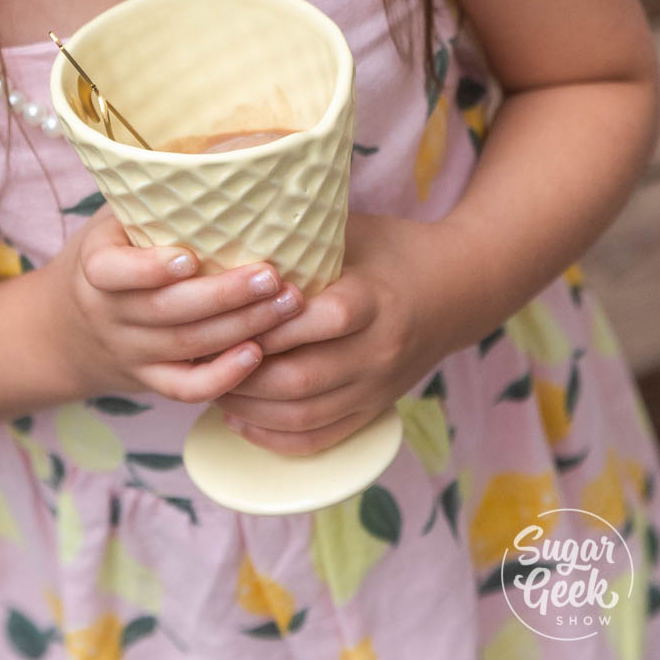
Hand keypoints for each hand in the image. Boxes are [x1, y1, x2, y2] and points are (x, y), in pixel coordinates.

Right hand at [47, 206, 307, 402]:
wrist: (66, 326)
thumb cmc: (112, 251)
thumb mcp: (116, 217)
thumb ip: (157, 196)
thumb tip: (230, 148)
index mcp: (95, 266)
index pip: (111, 272)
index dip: (148, 269)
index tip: (189, 256)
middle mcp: (109, 314)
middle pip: (166, 312)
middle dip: (224, 295)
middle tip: (273, 275)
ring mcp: (129, 352)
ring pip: (186, 347)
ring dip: (241, 327)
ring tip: (288, 304)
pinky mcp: (149, 381)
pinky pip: (185, 388)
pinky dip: (222, 378)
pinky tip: (258, 355)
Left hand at [215, 210, 459, 453]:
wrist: (458, 288)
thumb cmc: (391, 249)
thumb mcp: (352, 230)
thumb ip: (301, 234)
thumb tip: (230, 220)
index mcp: (372, 299)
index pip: (320, 319)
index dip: (268, 323)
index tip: (222, 314)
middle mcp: (378, 349)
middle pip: (303, 377)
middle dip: (244, 372)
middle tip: (201, 354)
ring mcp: (377, 386)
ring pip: (306, 414)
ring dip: (251, 407)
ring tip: (210, 384)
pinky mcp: (374, 408)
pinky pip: (322, 438)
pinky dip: (276, 437)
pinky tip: (240, 420)